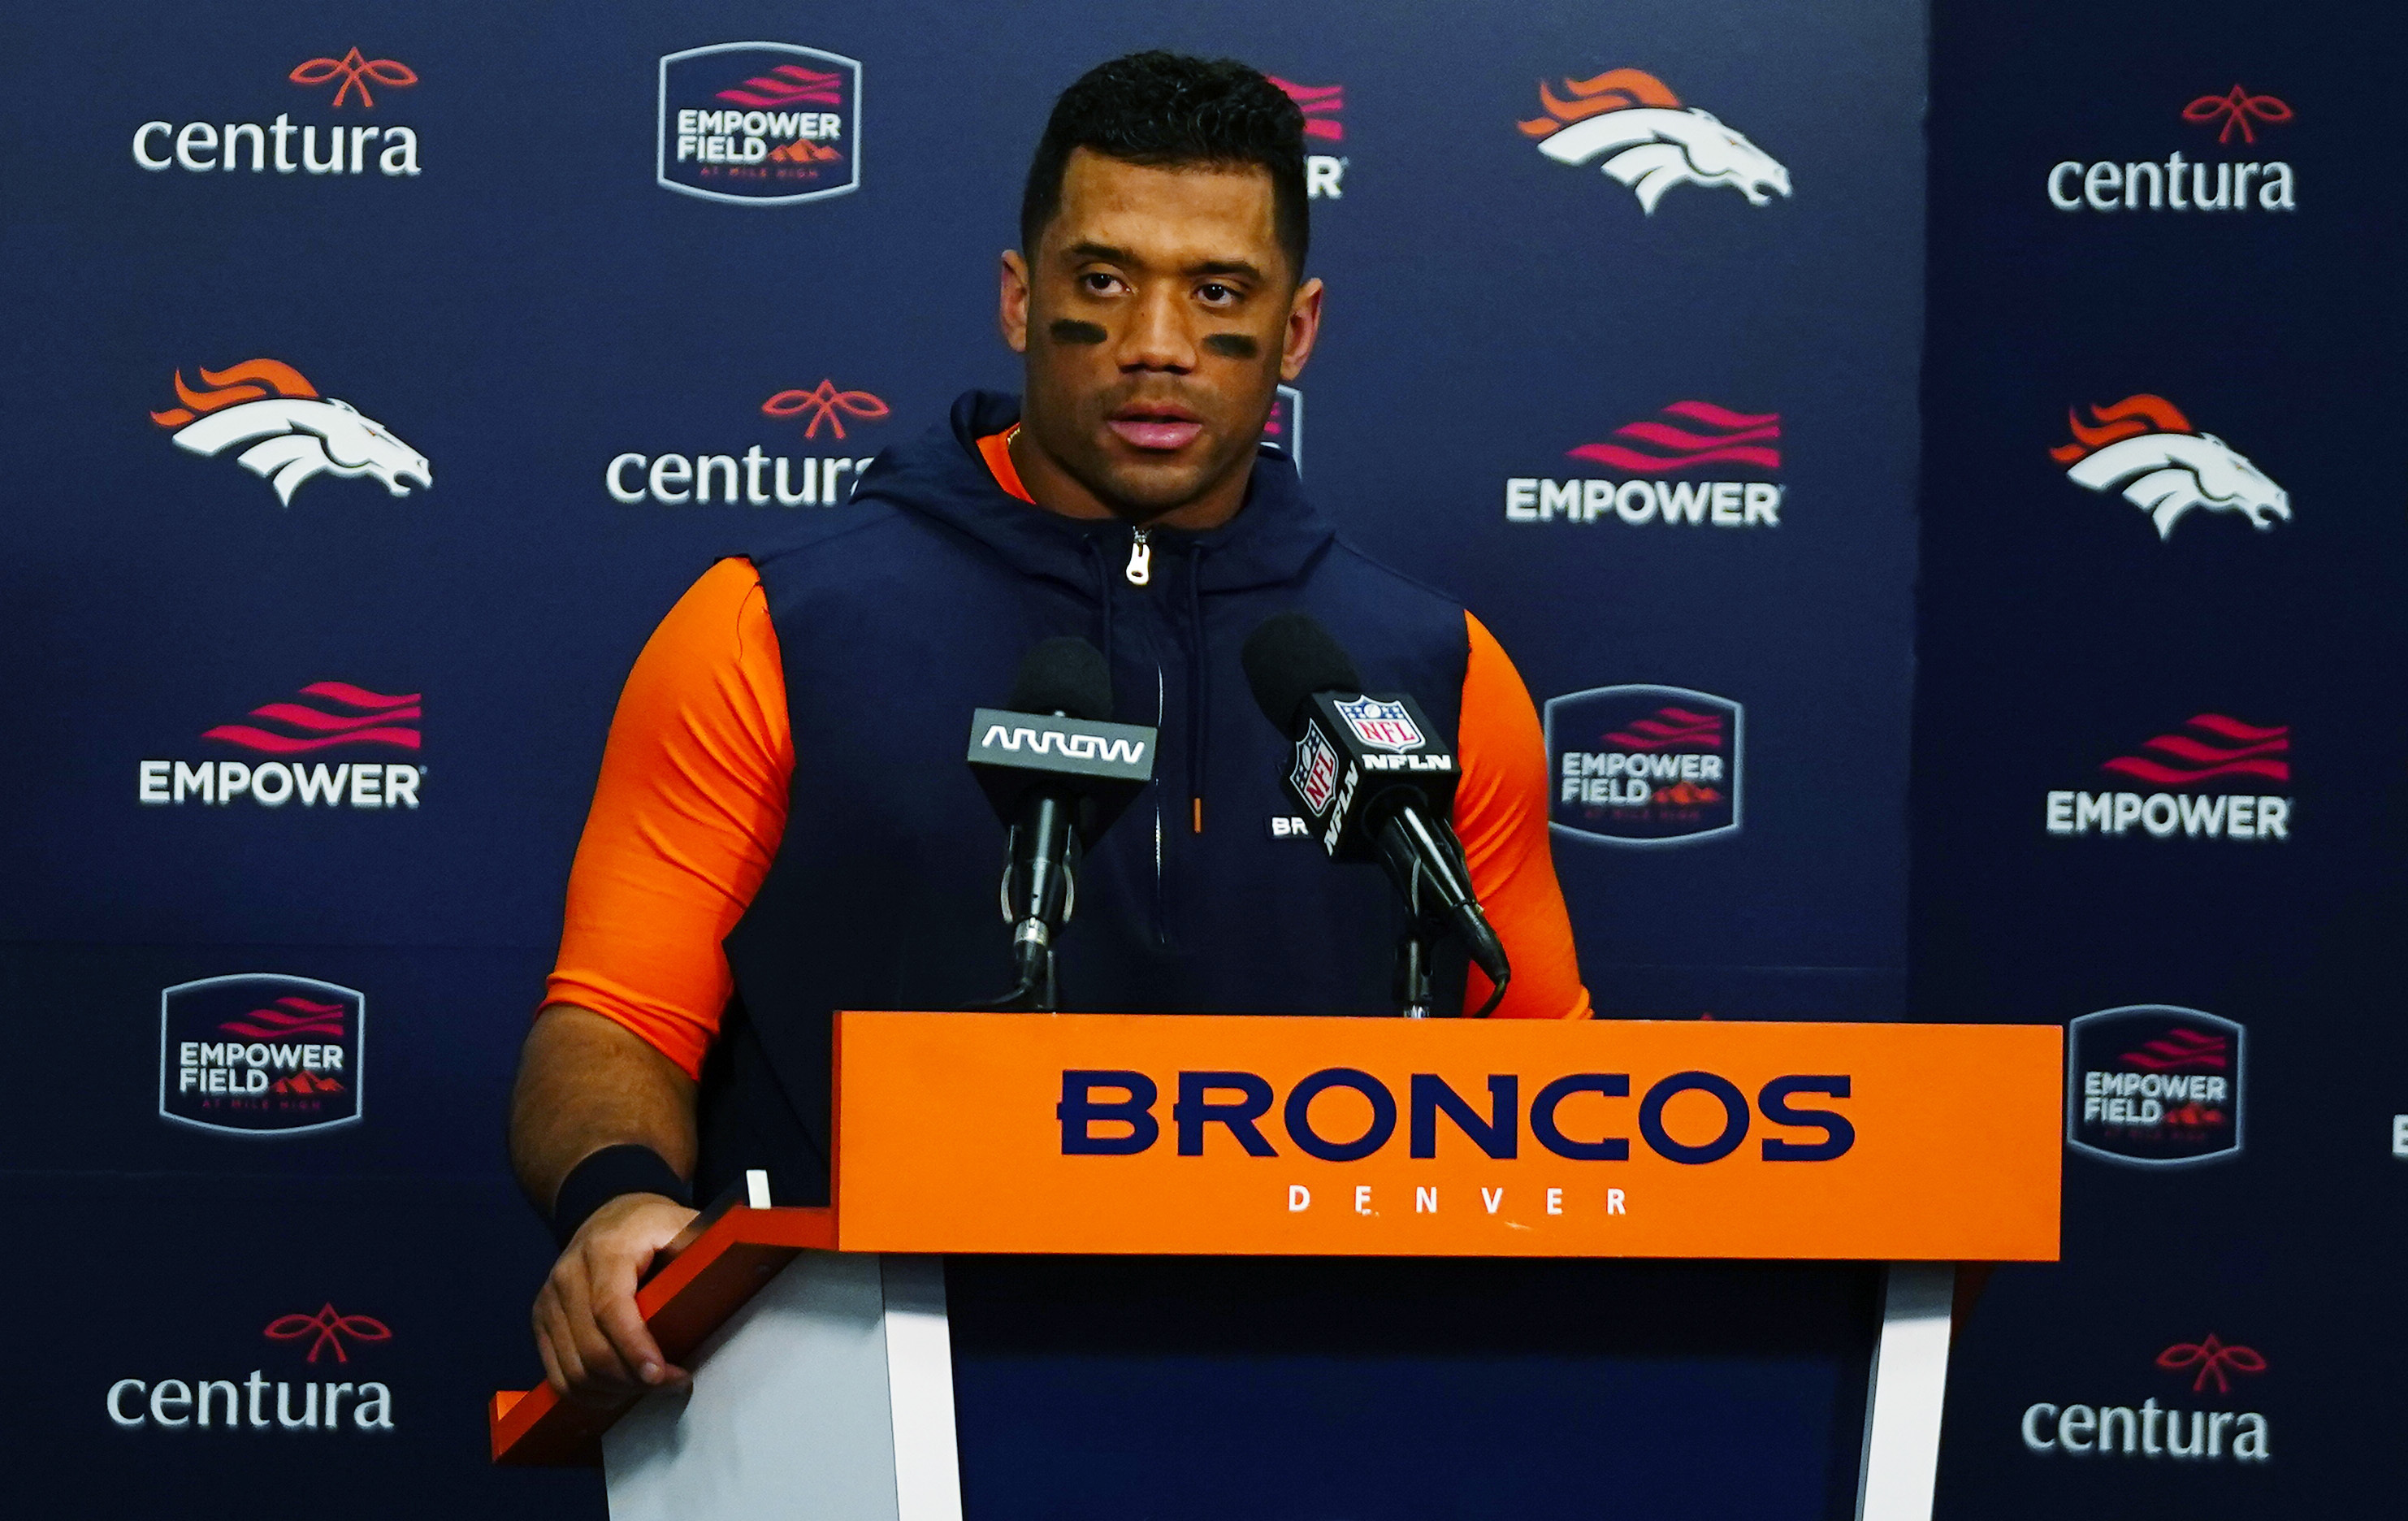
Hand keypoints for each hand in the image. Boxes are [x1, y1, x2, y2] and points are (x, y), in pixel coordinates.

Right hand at [531, 1192, 699, 1406]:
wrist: (608, 1214)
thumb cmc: (651, 1225)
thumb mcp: (681, 1223)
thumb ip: (702, 1246)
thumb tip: (740, 1263)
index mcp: (604, 1250)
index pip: (610, 1308)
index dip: (634, 1347)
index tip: (659, 1375)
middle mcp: (568, 1276)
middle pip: (591, 1348)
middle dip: (633, 1379)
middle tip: (673, 1383)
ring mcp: (549, 1301)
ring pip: (573, 1370)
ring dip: (614, 1391)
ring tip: (652, 1388)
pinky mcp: (542, 1322)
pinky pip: (558, 1375)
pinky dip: (590, 1393)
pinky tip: (621, 1390)